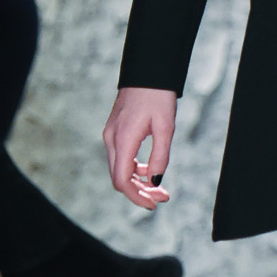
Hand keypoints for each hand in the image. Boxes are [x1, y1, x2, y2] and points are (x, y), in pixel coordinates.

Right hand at [103, 86, 177, 208]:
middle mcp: (111, 139)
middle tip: (164, 198)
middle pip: (119, 178)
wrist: (148, 72)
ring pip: (119, 169)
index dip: (136, 197)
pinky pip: (121, 158)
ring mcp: (111, 135)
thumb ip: (160, 156)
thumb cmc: (158, 96)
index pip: (121, 180)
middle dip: (140, 192)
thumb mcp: (165, 128)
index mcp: (122, 139)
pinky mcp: (115, 131)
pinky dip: (135, 169)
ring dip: (138, 182)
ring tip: (161, 189)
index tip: (154, 205)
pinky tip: (151, 171)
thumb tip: (156, 182)